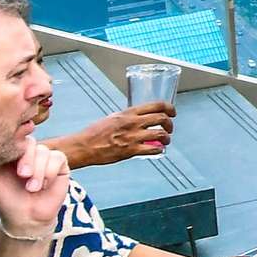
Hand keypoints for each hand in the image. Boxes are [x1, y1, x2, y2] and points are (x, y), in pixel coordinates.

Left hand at [0, 137, 71, 241]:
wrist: (25, 218)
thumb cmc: (6, 199)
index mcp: (12, 153)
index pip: (14, 138)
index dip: (14, 147)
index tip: (9, 163)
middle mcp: (28, 153)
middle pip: (30, 142)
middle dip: (27, 159)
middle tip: (22, 175)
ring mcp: (45, 158)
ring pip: (44, 151)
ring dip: (38, 171)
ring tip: (32, 188)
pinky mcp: (60, 165)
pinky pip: (58, 158)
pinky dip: (50, 172)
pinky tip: (44, 185)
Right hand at [51, 104, 174, 168]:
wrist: (84, 146)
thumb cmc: (94, 133)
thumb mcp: (112, 117)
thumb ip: (127, 117)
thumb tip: (137, 118)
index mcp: (128, 113)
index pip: (156, 105)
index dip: (169, 107)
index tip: (172, 112)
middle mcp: (133, 123)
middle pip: (162, 118)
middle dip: (170, 124)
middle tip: (169, 128)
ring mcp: (132, 137)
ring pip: (160, 134)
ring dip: (166, 138)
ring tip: (165, 140)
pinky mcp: (130, 151)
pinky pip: (153, 149)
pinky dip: (159, 150)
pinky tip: (157, 150)